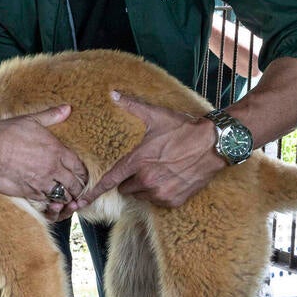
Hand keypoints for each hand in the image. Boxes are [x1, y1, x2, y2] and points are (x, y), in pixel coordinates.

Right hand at [0, 104, 88, 211]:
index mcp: (56, 151)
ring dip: (66, 198)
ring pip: (63, 196)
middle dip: (78, 189)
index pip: (79, 166)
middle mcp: (53, 169)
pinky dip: (50, 203)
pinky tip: (49, 201)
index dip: (83, 173)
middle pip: (74, 184)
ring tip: (66, 198)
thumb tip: (68, 108)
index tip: (83, 176)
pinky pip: (46, 201)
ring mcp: (42, 183)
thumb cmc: (7, 134)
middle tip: (78, 191)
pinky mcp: (29, 193)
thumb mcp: (30, 120)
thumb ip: (51, 116)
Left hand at [67, 91, 224, 210]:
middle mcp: (146, 180)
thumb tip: (114, 94)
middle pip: (126, 189)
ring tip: (160, 171)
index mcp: (138, 161)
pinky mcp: (174, 201)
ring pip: (142, 196)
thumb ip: (132, 106)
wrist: (214, 144)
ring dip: (146, 188)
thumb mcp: (157, 116)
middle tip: (145, 166)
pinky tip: (171, 179)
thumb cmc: (184, 129)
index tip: (82, 201)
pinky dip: (161, 194)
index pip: (110, 180)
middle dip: (130, 180)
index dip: (94, 192)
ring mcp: (161, 193)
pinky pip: (158, 202)